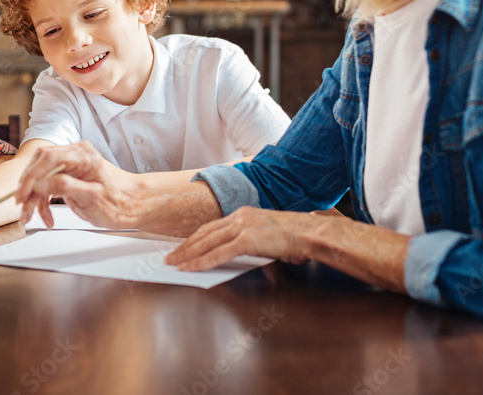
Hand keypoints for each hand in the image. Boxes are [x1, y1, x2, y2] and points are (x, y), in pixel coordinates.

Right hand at [14, 141, 127, 229]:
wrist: (120, 209)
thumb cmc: (112, 204)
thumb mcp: (91, 197)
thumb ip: (66, 187)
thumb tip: (42, 183)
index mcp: (84, 155)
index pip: (50, 158)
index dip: (33, 175)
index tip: (24, 193)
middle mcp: (74, 154)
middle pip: (40, 164)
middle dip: (28, 187)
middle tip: (22, 204)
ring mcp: (68, 163)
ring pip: (38, 175)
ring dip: (32, 198)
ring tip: (29, 216)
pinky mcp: (62, 174)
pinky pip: (43, 184)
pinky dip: (40, 202)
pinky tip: (45, 216)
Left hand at [165, 206, 312, 270]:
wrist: (311, 234)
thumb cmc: (295, 238)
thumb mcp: (267, 236)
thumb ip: (249, 242)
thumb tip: (235, 254)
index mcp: (244, 214)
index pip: (212, 227)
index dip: (194, 238)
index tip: (182, 247)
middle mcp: (240, 217)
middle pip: (204, 233)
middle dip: (185, 246)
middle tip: (170, 257)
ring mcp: (243, 227)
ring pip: (207, 242)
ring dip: (188, 254)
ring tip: (174, 263)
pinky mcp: (248, 239)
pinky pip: (219, 253)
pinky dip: (202, 261)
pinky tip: (191, 268)